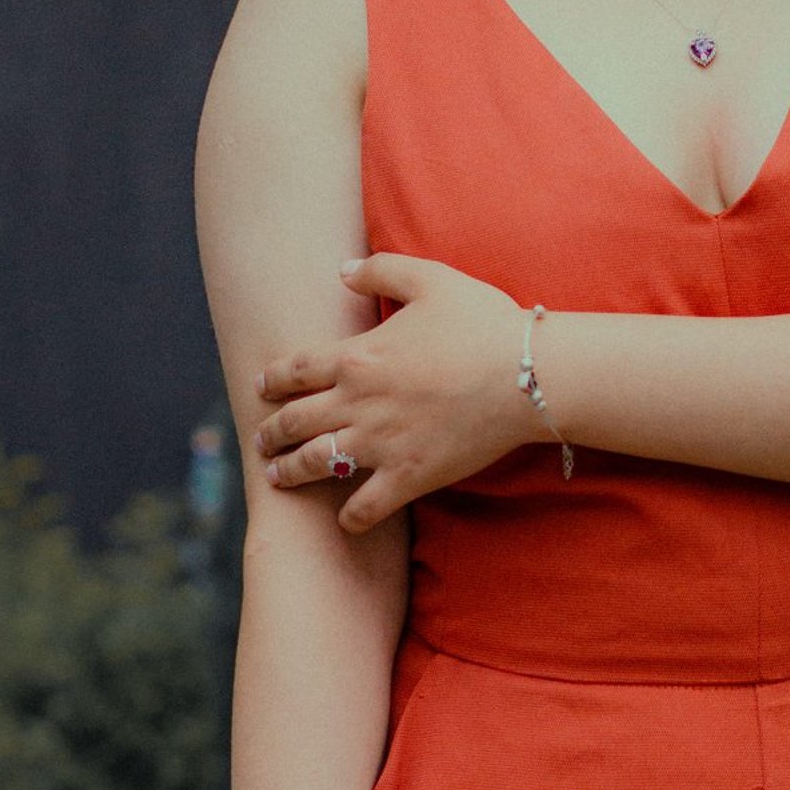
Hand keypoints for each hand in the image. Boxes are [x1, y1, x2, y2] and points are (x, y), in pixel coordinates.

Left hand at [254, 255, 540, 532]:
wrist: (529, 375)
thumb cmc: (482, 323)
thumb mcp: (430, 279)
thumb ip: (380, 270)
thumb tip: (341, 270)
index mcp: (357, 356)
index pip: (294, 370)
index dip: (271, 380)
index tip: (260, 387)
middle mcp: (358, 403)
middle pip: (294, 422)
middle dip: (270, 433)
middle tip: (261, 441)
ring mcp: (380, 444)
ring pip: (315, 465)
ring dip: (290, 473)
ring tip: (277, 478)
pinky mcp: (409, 476)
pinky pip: (365, 507)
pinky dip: (350, 517)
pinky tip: (345, 519)